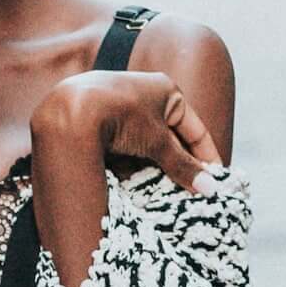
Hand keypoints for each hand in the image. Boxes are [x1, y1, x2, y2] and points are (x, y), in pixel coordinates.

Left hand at [30, 70, 226, 192]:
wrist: (69, 110)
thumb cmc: (122, 116)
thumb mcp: (157, 143)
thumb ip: (182, 166)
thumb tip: (209, 188)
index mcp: (166, 91)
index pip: (196, 129)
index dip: (206, 156)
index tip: (216, 180)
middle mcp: (144, 96)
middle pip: (170, 139)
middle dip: (179, 166)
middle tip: (190, 192)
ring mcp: (121, 110)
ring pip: (146, 147)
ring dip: (153, 170)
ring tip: (163, 195)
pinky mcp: (101, 125)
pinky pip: (124, 150)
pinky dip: (131, 168)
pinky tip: (135, 188)